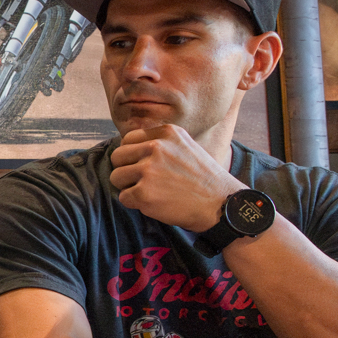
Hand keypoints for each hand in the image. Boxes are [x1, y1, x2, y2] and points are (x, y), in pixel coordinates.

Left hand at [108, 125, 241, 231]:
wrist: (221, 203)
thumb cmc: (203, 179)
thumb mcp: (185, 146)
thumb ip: (160, 143)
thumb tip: (128, 147)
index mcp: (166, 133)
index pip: (128, 139)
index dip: (131, 155)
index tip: (141, 165)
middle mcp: (156, 148)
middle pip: (117, 156)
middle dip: (125, 170)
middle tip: (142, 181)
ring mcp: (149, 170)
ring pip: (116, 177)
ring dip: (128, 187)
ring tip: (149, 192)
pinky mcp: (144, 193)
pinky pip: (123, 197)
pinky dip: (134, 203)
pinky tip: (154, 203)